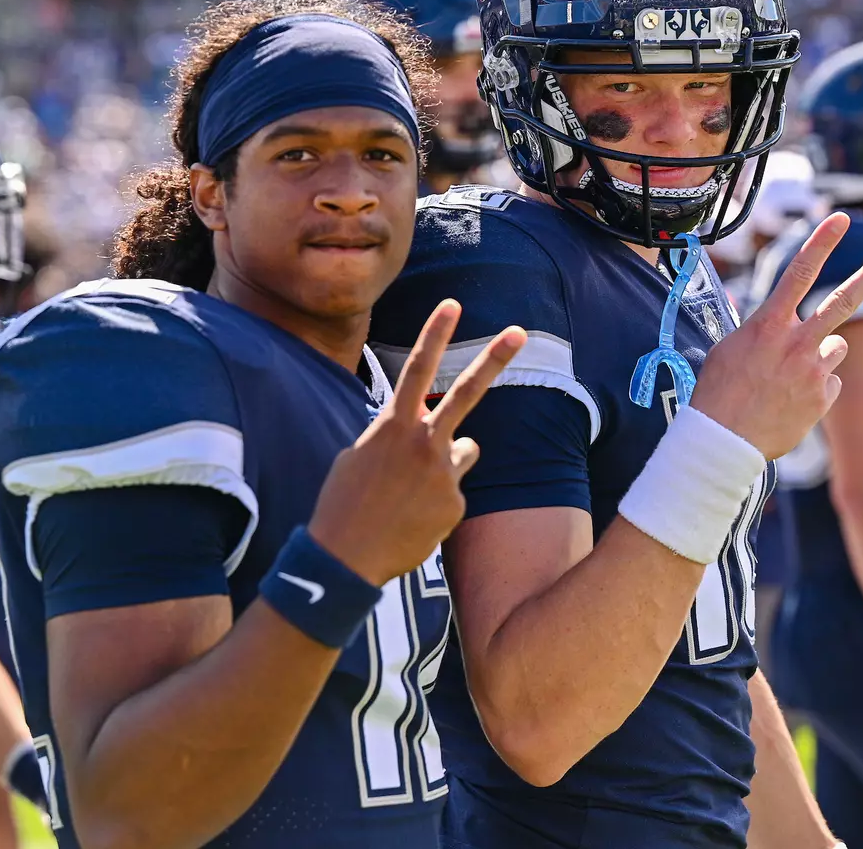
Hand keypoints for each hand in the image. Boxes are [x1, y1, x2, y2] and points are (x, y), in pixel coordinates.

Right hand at [309, 300, 525, 585]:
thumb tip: (437, 427)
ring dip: (448, 464)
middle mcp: (423, 442)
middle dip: (493, 358)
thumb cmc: (344, 503)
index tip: (453, 305)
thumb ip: (397, 435)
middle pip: (465, 392)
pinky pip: (455, 493)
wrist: (345, 556)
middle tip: (519, 332)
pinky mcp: (456, 504)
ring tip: (411, 493)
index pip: (417, 369)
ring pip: (464, 450)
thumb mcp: (359, 457)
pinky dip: (439, 504)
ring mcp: (443, 473)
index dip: (434, 334)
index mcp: (392, 426)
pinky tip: (413, 521)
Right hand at [692, 212, 862, 459]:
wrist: (724, 442)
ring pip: (836, 347)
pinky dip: (817, 388)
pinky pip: (831, 382)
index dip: (820, 243)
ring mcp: (814, 370)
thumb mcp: (727, 349)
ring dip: (820, 355)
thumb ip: (753, 328)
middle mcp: (796, 342)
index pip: (798, 273)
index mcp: (767, 325)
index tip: (839, 219)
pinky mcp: (824, 398)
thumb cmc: (718, 393)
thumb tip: (756, 310)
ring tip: (790, 378)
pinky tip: (792, 401)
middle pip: (842, 301)